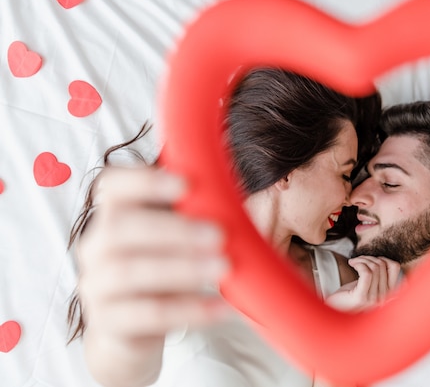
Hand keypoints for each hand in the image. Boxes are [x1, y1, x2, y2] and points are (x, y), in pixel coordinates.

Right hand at [76, 166, 231, 383]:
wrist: (129, 333)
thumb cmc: (161, 271)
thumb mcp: (174, 240)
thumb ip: (196, 216)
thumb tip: (248, 201)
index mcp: (112, 215)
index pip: (113, 185)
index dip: (144, 182)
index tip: (186, 185)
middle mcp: (95, 247)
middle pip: (120, 228)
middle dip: (174, 230)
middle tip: (219, 235)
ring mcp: (96, 287)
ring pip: (131, 272)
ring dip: (183, 268)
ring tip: (224, 267)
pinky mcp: (108, 323)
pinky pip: (150, 314)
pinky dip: (190, 309)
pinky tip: (222, 307)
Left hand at [325, 256, 400, 311]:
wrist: (332, 312)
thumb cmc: (348, 297)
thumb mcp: (366, 286)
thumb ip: (378, 278)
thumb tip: (383, 261)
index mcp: (388, 295)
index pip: (395, 268)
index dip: (382, 258)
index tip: (369, 261)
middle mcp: (384, 299)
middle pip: (382, 265)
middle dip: (368, 258)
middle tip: (357, 260)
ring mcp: (373, 300)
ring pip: (374, 268)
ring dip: (362, 260)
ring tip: (353, 262)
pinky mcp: (361, 298)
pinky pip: (366, 273)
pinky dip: (359, 264)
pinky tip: (351, 264)